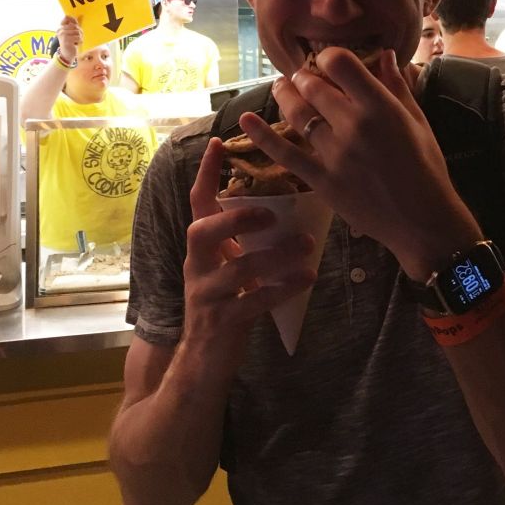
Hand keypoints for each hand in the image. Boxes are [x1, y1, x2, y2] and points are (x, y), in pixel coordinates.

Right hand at [57, 15, 82, 61]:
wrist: (67, 54)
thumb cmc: (70, 43)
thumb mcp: (71, 33)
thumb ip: (72, 24)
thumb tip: (75, 15)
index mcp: (60, 27)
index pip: (67, 18)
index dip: (74, 22)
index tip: (75, 28)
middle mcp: (60, 30)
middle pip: (75, 26)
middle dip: (80, 32)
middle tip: (77, 38)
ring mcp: (62, 35)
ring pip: (78, 32)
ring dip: (80, 38)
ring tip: (76, 41)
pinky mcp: (66, 40)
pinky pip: (78, 37)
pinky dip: (80, 41)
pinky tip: (76, 44)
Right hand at [182, 137, 318, 361]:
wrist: (203, 362)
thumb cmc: (226, 304)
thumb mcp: (229, 266)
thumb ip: (244, 240)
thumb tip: (283, 208)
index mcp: (201, 248)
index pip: (197, 204)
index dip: (205, 174)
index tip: (218, 143)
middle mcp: (196, 266)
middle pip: (202, 230)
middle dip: (237, 217)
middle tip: (271, 214)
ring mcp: (206, 294)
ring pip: (238, 268)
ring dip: (276, 255)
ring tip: (307, 245)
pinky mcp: (222, 321)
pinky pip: (253, 301)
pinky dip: (283, 286)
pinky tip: (308, 276)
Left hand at [238, 48, 480, 280]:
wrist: (421, 221)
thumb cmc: (427, 168)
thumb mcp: (418, 122)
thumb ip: (398, 86)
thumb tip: (384, 54)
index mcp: (380, 107)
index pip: (340, 63)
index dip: (329, 56)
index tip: (329, 61)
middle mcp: (353, 125)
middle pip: (313, 86)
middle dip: (305, 77)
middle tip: (303, 77)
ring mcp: (334, 154)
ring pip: (297, 114)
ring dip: (285, 95)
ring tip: (280, 87)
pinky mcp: (321, 179)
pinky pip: (285, 153)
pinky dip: (261, 135)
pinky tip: (246, 119)